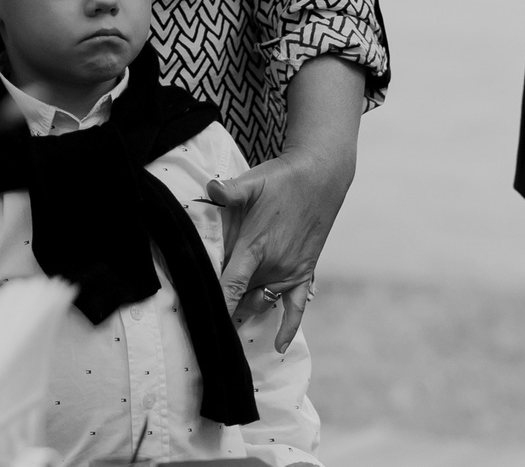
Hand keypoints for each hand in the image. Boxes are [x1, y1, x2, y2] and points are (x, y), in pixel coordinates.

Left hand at [208, 146, 350, 352]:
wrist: (320, 178)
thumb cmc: (282, 179)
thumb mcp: (252, 182)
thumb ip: (229, 190)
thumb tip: (210, 188)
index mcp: (256, 247)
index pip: (231, 286)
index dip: (217, 304)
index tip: (203, 321)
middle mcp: (273, 266)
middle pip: (242, 296)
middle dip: (224, 304)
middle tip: (205, 309)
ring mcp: (290, 272)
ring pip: (261, 302)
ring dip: (245, 308)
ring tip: (226, 315)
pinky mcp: (303, 272)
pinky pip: (296, 307)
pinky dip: (288, 327)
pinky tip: (280, 346)